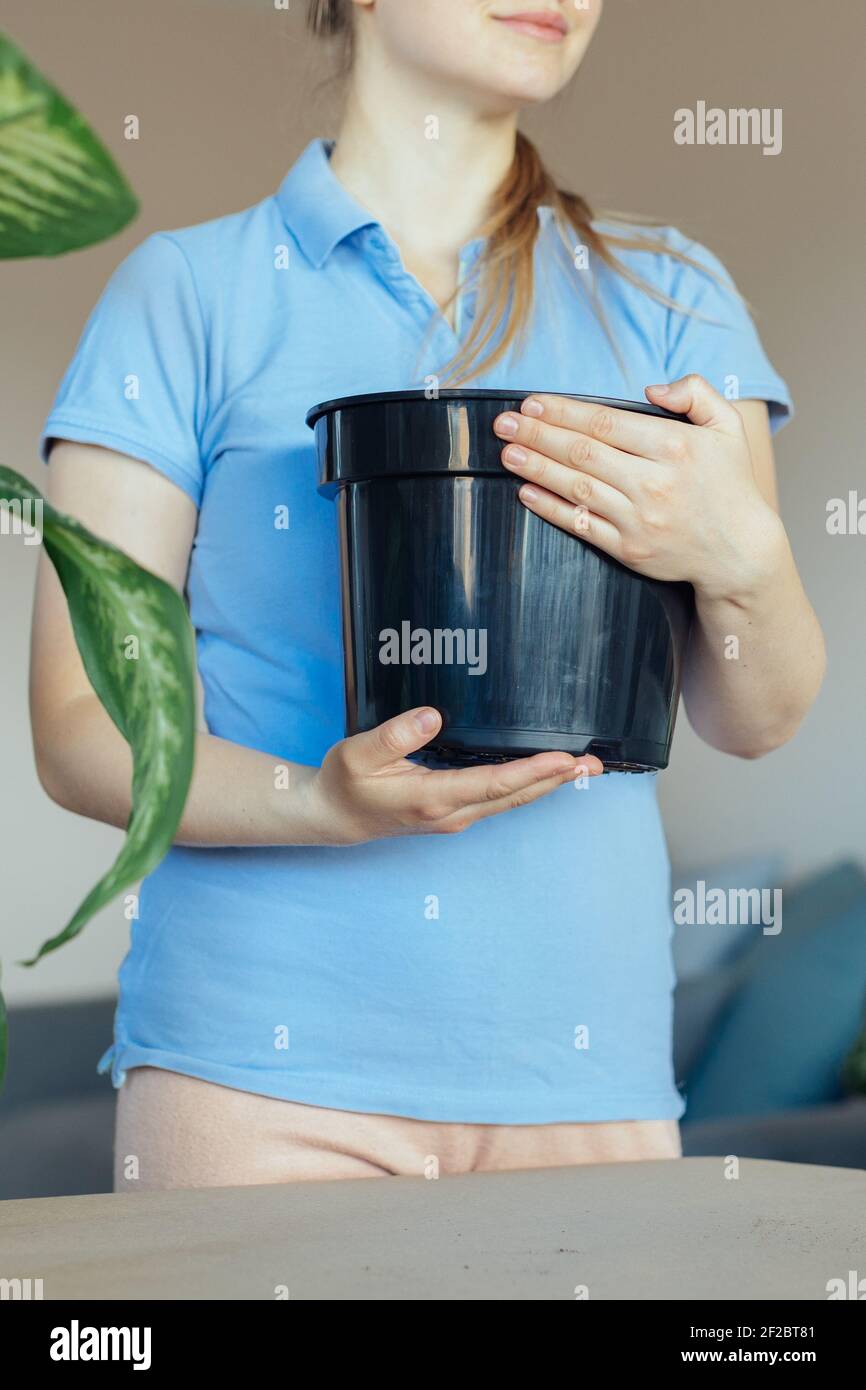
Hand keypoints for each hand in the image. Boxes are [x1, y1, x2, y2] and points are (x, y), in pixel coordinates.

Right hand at [302, 707, 602, 845]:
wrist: (335, 817)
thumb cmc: (346, 782)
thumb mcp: (358, 753)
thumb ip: (393, 735)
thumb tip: (431, 717)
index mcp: (432, 798)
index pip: (494, 784)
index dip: (532, 771)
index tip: (563, 759)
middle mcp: (452, 812)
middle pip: (515, 795)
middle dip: (557, 780)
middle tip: (596, 764)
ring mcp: (456, 816)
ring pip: (512, 799)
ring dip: (548, 784)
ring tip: (582, 767)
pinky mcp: (455, 811)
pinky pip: (500, 798)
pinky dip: (528, 785)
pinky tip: (544, 773)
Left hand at [493, 376, 784, 602]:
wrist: (740, 553)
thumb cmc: (730, 485)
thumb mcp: (728, 427)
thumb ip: (695, 393)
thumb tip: (650, 389)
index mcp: (675, 447)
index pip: (606, 422)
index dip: (564, 411)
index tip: (533, 402)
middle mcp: (654, 483)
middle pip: (583, 453)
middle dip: (538, 434)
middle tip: (504, 422)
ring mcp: (639, 519)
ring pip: (577, 487)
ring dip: (536, 468)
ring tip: (507, 452)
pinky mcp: (629, 549)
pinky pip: (582, 525)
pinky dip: (551, 508)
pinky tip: (526, 492)